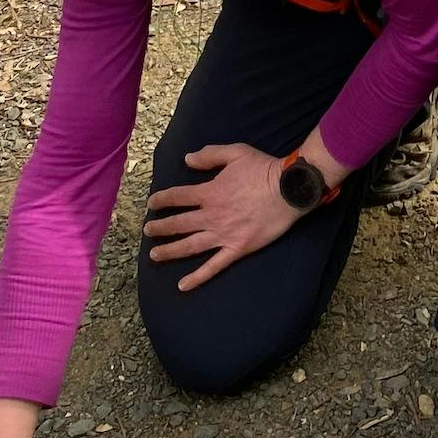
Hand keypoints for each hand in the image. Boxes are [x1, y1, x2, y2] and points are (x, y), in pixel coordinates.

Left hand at [144, 143, 298, 290]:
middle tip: (147, 230)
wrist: (290, 190)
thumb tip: (187, 159)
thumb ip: (209, 155)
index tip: (151, 204)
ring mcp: (223, 234)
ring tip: (154, 254)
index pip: (176, 197)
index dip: (161, 200)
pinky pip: (214, 266)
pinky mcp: (238, 248)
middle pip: (178, 224)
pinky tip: (183, 285)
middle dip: (159, 227)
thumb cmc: (264, 169)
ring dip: (169, 251)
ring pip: (189, 246)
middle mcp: (211, 215)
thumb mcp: (235, 152)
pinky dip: (197, 277)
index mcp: (209, 192)